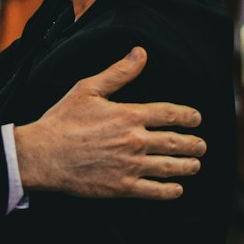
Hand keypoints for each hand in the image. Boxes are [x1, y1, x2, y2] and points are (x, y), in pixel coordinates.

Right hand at [14, 46, 204, 199]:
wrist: (42, 155)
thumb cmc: (62, 121)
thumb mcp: (88, 89)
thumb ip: (118, 73)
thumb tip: (141, 52)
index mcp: (130, 115)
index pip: (170, 114)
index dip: (188, 116)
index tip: (196, 120)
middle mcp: (135, 140)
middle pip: (175, 142)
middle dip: (193, 144)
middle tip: (201, 146)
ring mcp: (130, 165)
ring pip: (169, 167)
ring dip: (187, 166)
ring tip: (195, 166)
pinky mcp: (121, 186)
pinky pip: (154, 190)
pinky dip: (169, 191)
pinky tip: (177, 189)